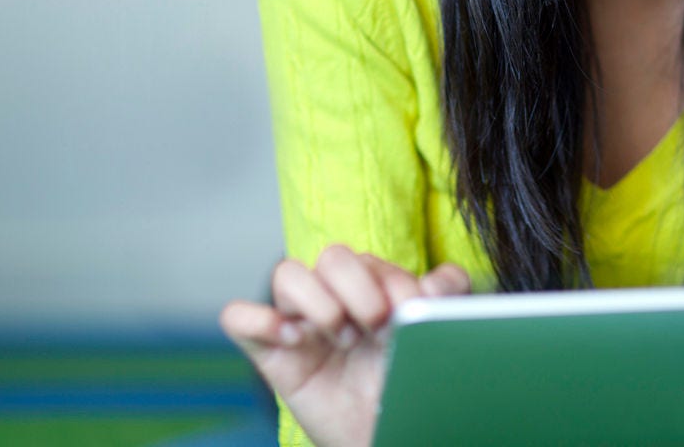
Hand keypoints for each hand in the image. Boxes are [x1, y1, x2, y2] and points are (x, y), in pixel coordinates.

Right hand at [220, 244, 470, 446]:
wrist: (382, 436)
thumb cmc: (403, 384)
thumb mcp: (432, 338)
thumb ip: (446, 300)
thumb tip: (436, 283)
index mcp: (371, 287)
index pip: (373, 258)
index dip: (394, 281)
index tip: (411, 313)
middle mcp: (333, 297)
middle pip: (332, 256)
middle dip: (360, 288)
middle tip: (378, 326)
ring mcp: (299, 322)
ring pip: (287, 273)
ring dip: (318, 301)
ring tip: (343, 337)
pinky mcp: (270, 352)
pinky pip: (238, 317)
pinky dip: (258, 319)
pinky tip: (293, 340)